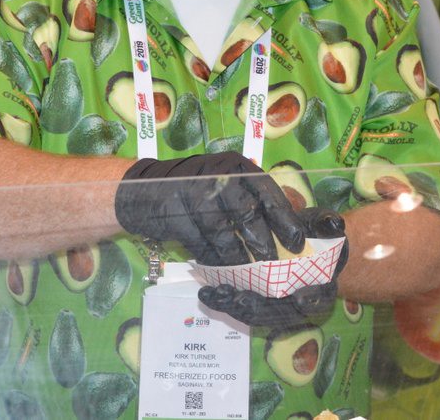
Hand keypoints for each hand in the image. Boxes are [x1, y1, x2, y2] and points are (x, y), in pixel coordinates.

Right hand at [114, 152, 302, 265]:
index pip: (267, 191)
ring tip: (247, 274)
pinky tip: (220, 272)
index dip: (285, 219)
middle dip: (262, 243)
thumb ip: (251, 200)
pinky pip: (198, 243)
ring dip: (237, 258)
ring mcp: (191, 193)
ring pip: (222, 232)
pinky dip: (212, 260)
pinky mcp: (172, 214)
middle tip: (272, 266)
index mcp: (235, 166)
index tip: (298, 244)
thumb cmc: (194, 189)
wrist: (141, 189)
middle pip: (245, 212)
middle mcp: (215, 175)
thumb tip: (288, 229)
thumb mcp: (225, 184)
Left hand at [197, 207, 349, 328]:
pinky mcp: (254, 301)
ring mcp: (274, 305)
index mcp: (321, 287)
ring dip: (235, 308)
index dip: (312, 300)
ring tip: (215, 296)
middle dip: (260, 309)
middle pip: (281, 315)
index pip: (320, 300)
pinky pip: (239, 307)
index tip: (300, 297)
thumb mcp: (323, 223)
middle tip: (240, 300)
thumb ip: (328, 223)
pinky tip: (207, 293)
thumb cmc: (313, 232)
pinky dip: (223, 302)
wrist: (296, 240)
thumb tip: (334, 224)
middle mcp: (298, 303)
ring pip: (256, 315)